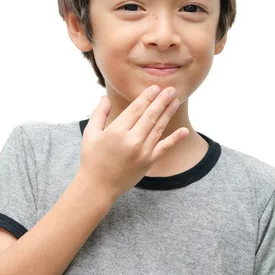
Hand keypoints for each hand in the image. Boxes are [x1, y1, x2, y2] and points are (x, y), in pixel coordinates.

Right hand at [77, 85, 188, 199]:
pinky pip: (164, 148)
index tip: (155, 87)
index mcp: (116, 131)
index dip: (147, 97)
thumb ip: (99, 114)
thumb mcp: (90, 134)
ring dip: (168, 113)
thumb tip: (105, 97)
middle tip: (171, 89)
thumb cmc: (92, 159)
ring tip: (176, 101)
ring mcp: (142, 152)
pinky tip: (184, 131)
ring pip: (159, 128)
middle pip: (150, 116)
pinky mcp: (148, 162)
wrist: (98, 187)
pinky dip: (175, 139)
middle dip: (162, 101)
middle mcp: (132, 140)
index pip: (136, 109)